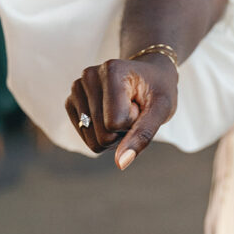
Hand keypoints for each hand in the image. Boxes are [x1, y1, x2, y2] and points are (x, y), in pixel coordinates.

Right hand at [65, 54, 177, 169]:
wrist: (150, 75)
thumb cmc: (159, 90)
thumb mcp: (162, 110)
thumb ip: (142, 135)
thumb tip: (121, 163)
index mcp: (111, 70)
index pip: (115, 124)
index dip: (135, 122)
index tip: (141, 103)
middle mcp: (88, 76)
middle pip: (102, 135)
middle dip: (125, 130)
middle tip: (134, 107)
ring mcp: (76, 88)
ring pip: (93, 140)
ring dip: (114, 133)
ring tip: (124, 110)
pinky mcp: (70, 102)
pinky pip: (86, 138)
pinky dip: (103, 133)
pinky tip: (111, 113)